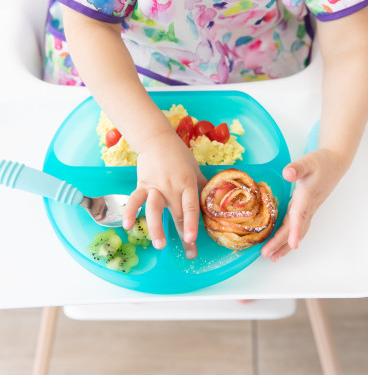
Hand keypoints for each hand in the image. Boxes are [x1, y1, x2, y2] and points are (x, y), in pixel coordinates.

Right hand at [123, 131, 206, 259]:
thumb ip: (202, 186)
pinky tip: (127, 226)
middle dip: (182, 236)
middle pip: (177, 214)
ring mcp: (156, 187)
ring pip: (154, 209)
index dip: (192, 223)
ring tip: (159, 245)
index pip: (191, 206)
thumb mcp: (195, 169)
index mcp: (187, 183)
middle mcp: (172, 187)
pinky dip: (130, 212)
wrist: (157, 140)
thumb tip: (213, 201)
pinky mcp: (142, 185)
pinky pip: (135, 200)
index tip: (192, 239)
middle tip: (189, 253)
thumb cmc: (179, 155)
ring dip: (156, 228)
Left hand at [261, 148, 344, 261]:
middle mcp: (308, 207)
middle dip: (281, 243)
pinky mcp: (306, 209)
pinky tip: (281, 243)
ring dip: (285, 245)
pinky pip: (297, 227)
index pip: (300, 216)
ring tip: (273, 257)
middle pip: (294, 229)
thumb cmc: (321, 162)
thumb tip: (287, 173)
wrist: (335, 164)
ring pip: (297, 231)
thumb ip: (298, 167)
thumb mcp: (308, 161)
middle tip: (267, 255)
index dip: (296, 230)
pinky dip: (289, 237)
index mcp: (307, 196)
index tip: (293, 244)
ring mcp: (308, 210)